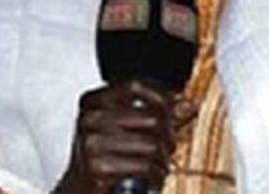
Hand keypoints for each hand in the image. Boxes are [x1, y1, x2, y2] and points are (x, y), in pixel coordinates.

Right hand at [56, 78, 178, 193]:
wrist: (79, 191)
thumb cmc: (106, 157)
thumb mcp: (129, 127)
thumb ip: (159, 113)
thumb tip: (188, 106)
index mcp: (93, 102)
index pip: (135, 86)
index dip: (162, 96)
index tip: (177, 108)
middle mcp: (89, 119)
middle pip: (152, 117)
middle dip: (168, 134)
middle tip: (167, 145)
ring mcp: (92, 143)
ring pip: (152, 144)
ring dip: (163, 158)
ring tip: (157, 163)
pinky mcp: (97, 168)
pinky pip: (144, 166)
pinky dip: (155, 174)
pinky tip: (150, 176)